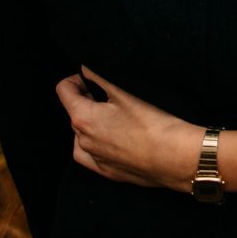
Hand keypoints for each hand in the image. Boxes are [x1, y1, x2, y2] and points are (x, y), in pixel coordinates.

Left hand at [56, 68, 203, 191]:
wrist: (172, 156)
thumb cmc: (150, 121)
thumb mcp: (124, 90)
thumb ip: (99, 74)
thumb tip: (85, 65)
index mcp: (83, 118)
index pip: (64, 90)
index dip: (77, 77)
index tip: (93, 76)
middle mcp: (83, 141)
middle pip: (74, 111)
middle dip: (87, 99)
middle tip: (110, 92)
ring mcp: (95, 160)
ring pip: (81, 135)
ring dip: (91, 122)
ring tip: (113, 114)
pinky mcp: (108, 172)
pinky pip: (91, 156)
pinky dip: (95, 143)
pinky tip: (111, 138)